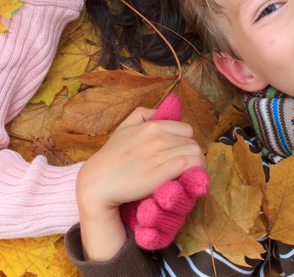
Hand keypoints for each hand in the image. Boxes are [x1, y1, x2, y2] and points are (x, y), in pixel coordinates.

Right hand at [76, 107, 203, 260]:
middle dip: (192, 155)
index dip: (186, 142)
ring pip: (195, 154)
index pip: (187, 130)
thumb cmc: (110, 158)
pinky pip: (190, 166)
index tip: (181, 153)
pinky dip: (194, 172)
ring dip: (196, 165)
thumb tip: (158, 110)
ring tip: (188, 174)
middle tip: (186, 167)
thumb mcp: (123, 128)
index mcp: (152, 125)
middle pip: (193, 143)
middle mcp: (158, 138)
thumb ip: (141, 114)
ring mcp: (160, 155)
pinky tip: (187, 179)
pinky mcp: (161, 173)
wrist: (97, 182)